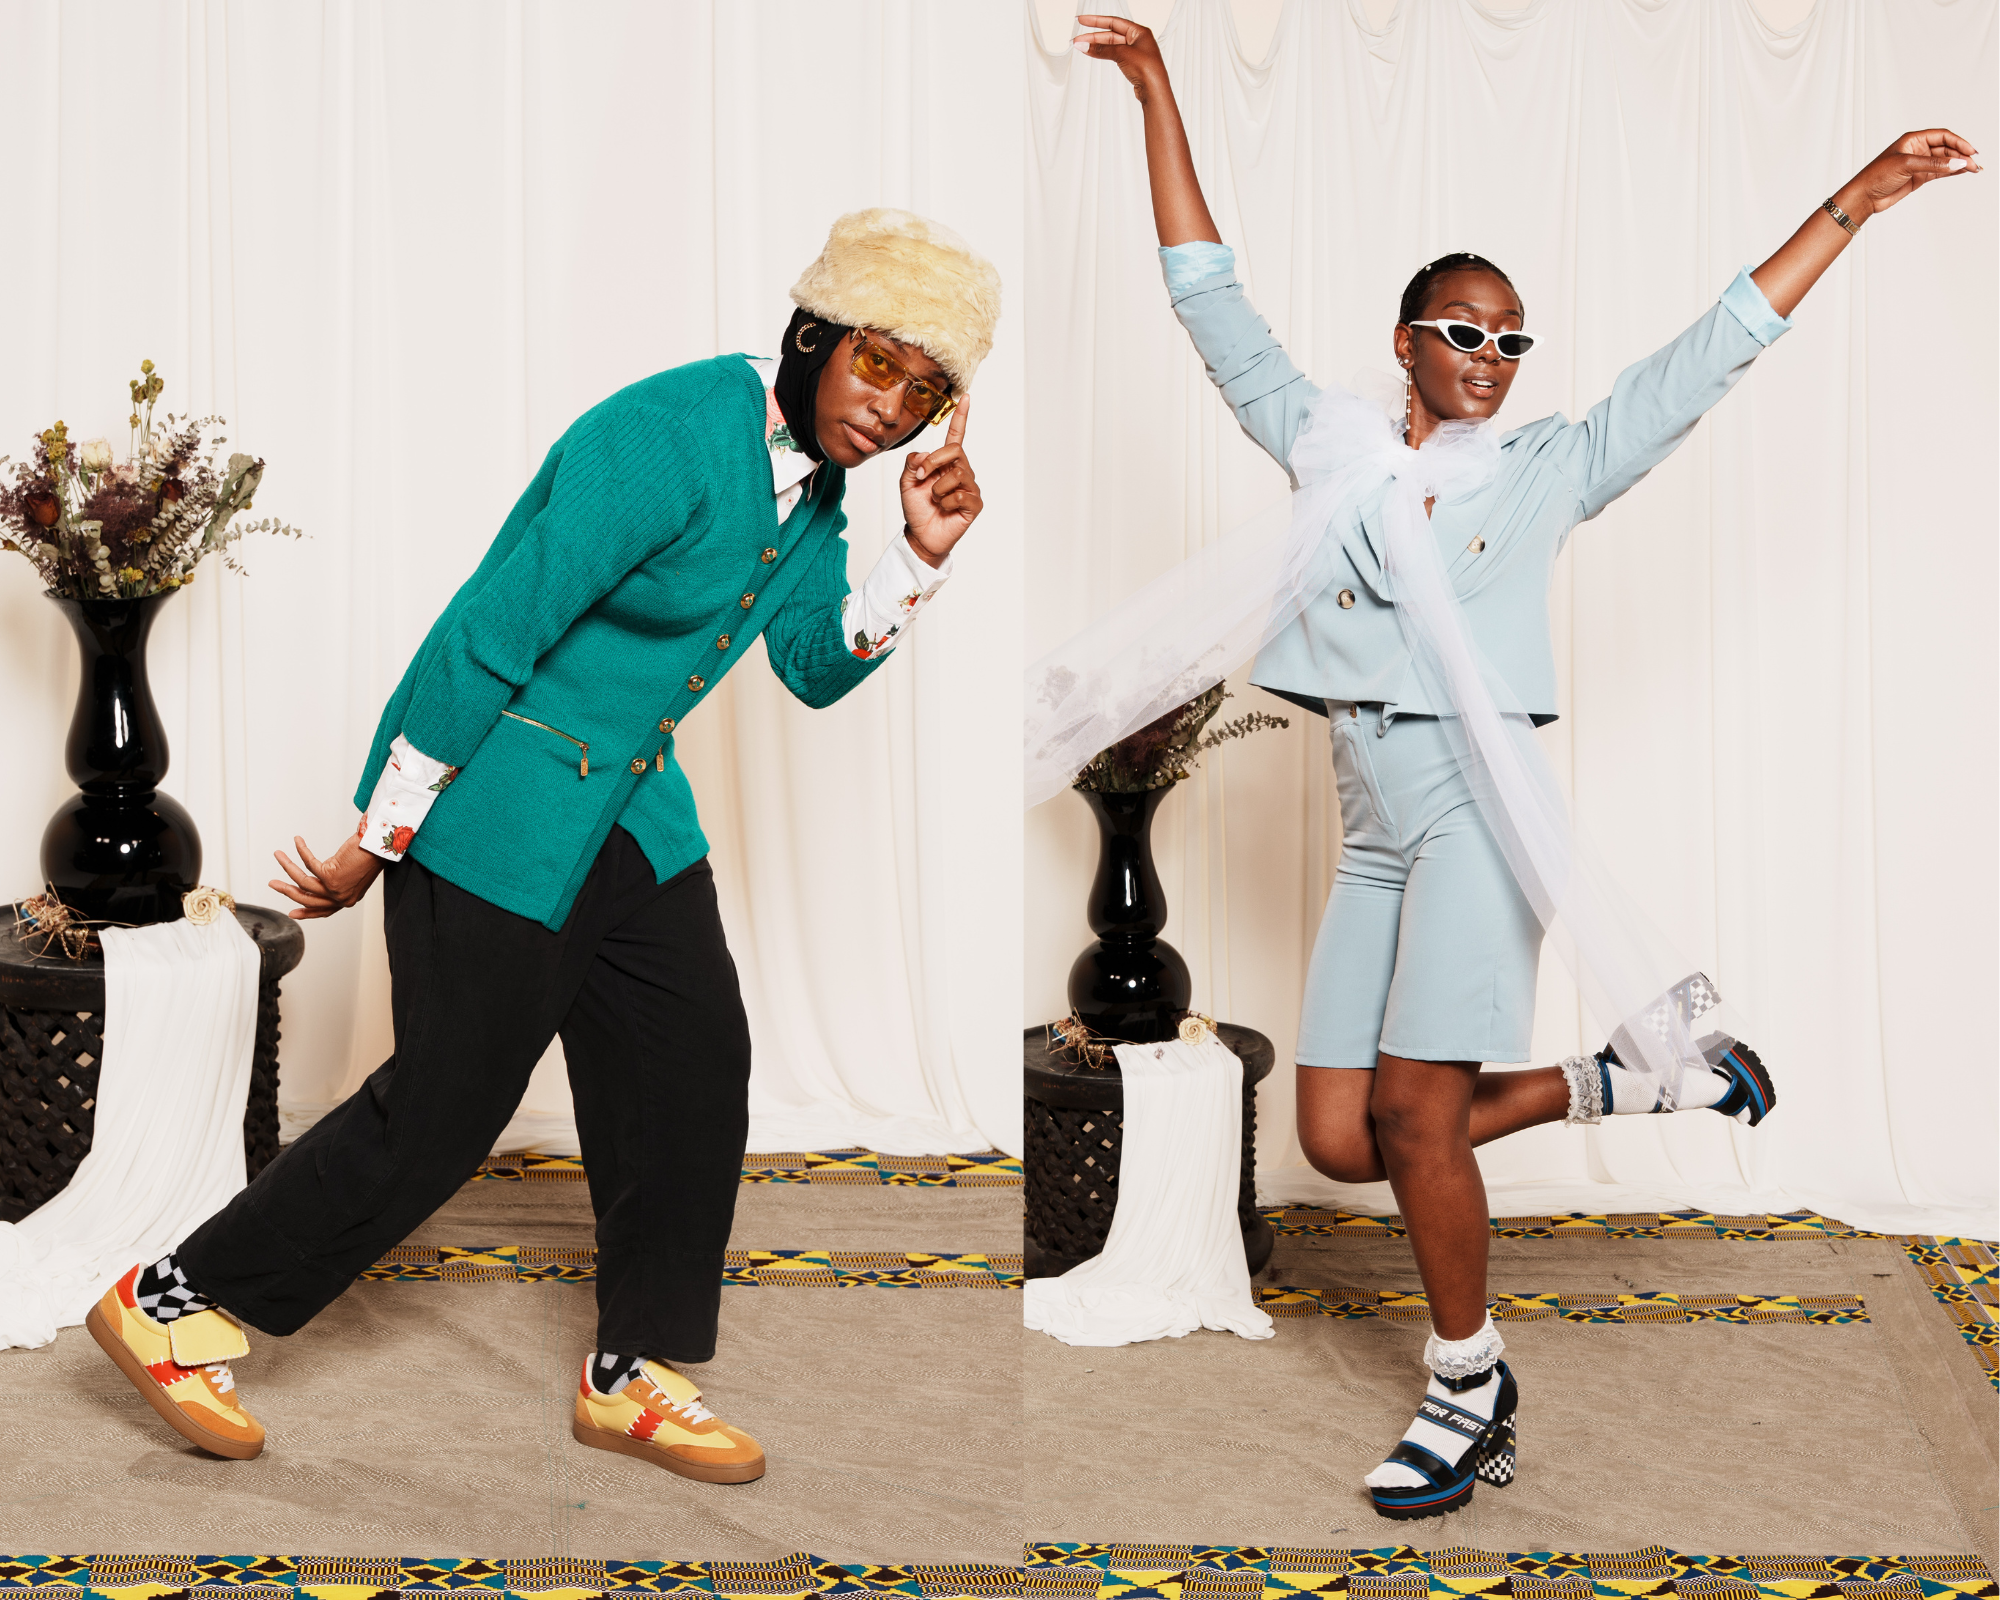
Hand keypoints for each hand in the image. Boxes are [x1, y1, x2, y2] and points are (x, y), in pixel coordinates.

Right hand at [269, 832, 384, 920]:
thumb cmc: (369, 855)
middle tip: (273, 883)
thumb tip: (319, 875)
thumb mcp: (352, 874)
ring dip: (288, 867)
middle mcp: (341, 898)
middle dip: (287, 891)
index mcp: (347, 899)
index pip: (324, 910)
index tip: (292, 914)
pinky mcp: (331, 877)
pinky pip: (309, 863)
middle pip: (307, 899)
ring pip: (303, 882)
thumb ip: (336, 880)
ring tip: (278, 854)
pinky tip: (297, 841)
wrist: (380, 845)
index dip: (307, 912)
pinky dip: (301, 851)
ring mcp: (335, 889)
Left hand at [900, 396, 980, 566]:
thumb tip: (924, 456)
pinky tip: (943, 508)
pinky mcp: (974, 504)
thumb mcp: (906, 482)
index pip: (956, 436)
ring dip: (937, 487)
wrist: (920, 536)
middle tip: (921, 477)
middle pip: (955, 451)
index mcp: (946, 463)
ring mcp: (970, 488)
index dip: (961, 417)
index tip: (966, 398)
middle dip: (934, 462)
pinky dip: (945, 502)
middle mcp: (961, 471)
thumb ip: (912, 464)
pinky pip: (961, 495)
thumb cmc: (917, 508)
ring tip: (933, 499)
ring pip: (957, 474)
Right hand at [1074, 14, 1167, 98]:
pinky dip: (1103, 54)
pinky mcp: (1131, 64)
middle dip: (1093, 37)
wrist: (1154, 90)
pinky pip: (1113, 55)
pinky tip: (1093, 54)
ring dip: (1096, 46)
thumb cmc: (1148, 69)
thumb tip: (1085, 45)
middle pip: (1111, 34)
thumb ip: (1102, 49)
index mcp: (1139, 32)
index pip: (1114, 22)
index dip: (1097, 21)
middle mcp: (1137, 40)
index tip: (1083, 21)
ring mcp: (1134, 53)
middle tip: (1079, 39)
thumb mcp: (1122, 53)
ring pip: (1111, 46)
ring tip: (1082, 47)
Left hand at [1842, 128, 1980, 216]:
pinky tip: (1962, 172)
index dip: (1959, 142)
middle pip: (1946, 149)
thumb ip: (1933, 165)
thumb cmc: (1876, 176)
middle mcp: (1918, 149)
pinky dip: (1951, 172)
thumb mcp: (1906, 165)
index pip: (1943, 136)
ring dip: (1959, 164)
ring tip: (1973, 169)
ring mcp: (1919, 164)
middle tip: (1974, 164)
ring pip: (1945, 161)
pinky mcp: (1919, 177)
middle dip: (1961, 155)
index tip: (1971, 151)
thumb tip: (1957, 163)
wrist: (1864, 197)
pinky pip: (1940, 172)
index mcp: (1913, 139)